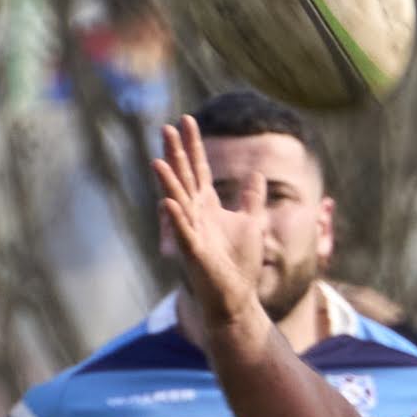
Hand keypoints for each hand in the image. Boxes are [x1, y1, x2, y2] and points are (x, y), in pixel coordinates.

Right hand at [150, 116, 271, 338]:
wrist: (236, 296)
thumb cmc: (240, 263)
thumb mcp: (252, 223)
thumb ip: (252, 198)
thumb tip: (257, 173)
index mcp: (208, 206)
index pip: (198, 169)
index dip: (193, 145)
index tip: (186, 119)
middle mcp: (195, 214)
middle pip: (183, 177)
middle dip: (176, 153)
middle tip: (166, 127)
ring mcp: (191, 232)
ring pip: (177, 201)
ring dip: (168, 181)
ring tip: (158, 161)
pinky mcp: (194, 253)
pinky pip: (183, 232)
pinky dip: (177, 217)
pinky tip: (169, 201)